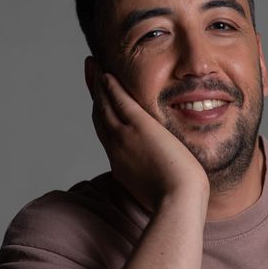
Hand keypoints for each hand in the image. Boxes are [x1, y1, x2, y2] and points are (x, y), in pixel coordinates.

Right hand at [91, 70, 209, 211]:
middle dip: (94, 94)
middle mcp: (116, 148)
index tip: (98, 101)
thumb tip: (161, 180)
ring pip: (104, 105)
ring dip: (97, 84)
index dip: (101, 114)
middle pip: (99, 115)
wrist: (177, 203)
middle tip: (90, 73)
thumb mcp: (156, 190)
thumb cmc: (174, 203)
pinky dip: (110, 87)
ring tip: (93, 65)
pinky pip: (119, 101)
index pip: (107, 133)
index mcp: (121, 163)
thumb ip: (155, 179)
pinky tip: (107, 73)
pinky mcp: (139, 127)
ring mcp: (125, 137)